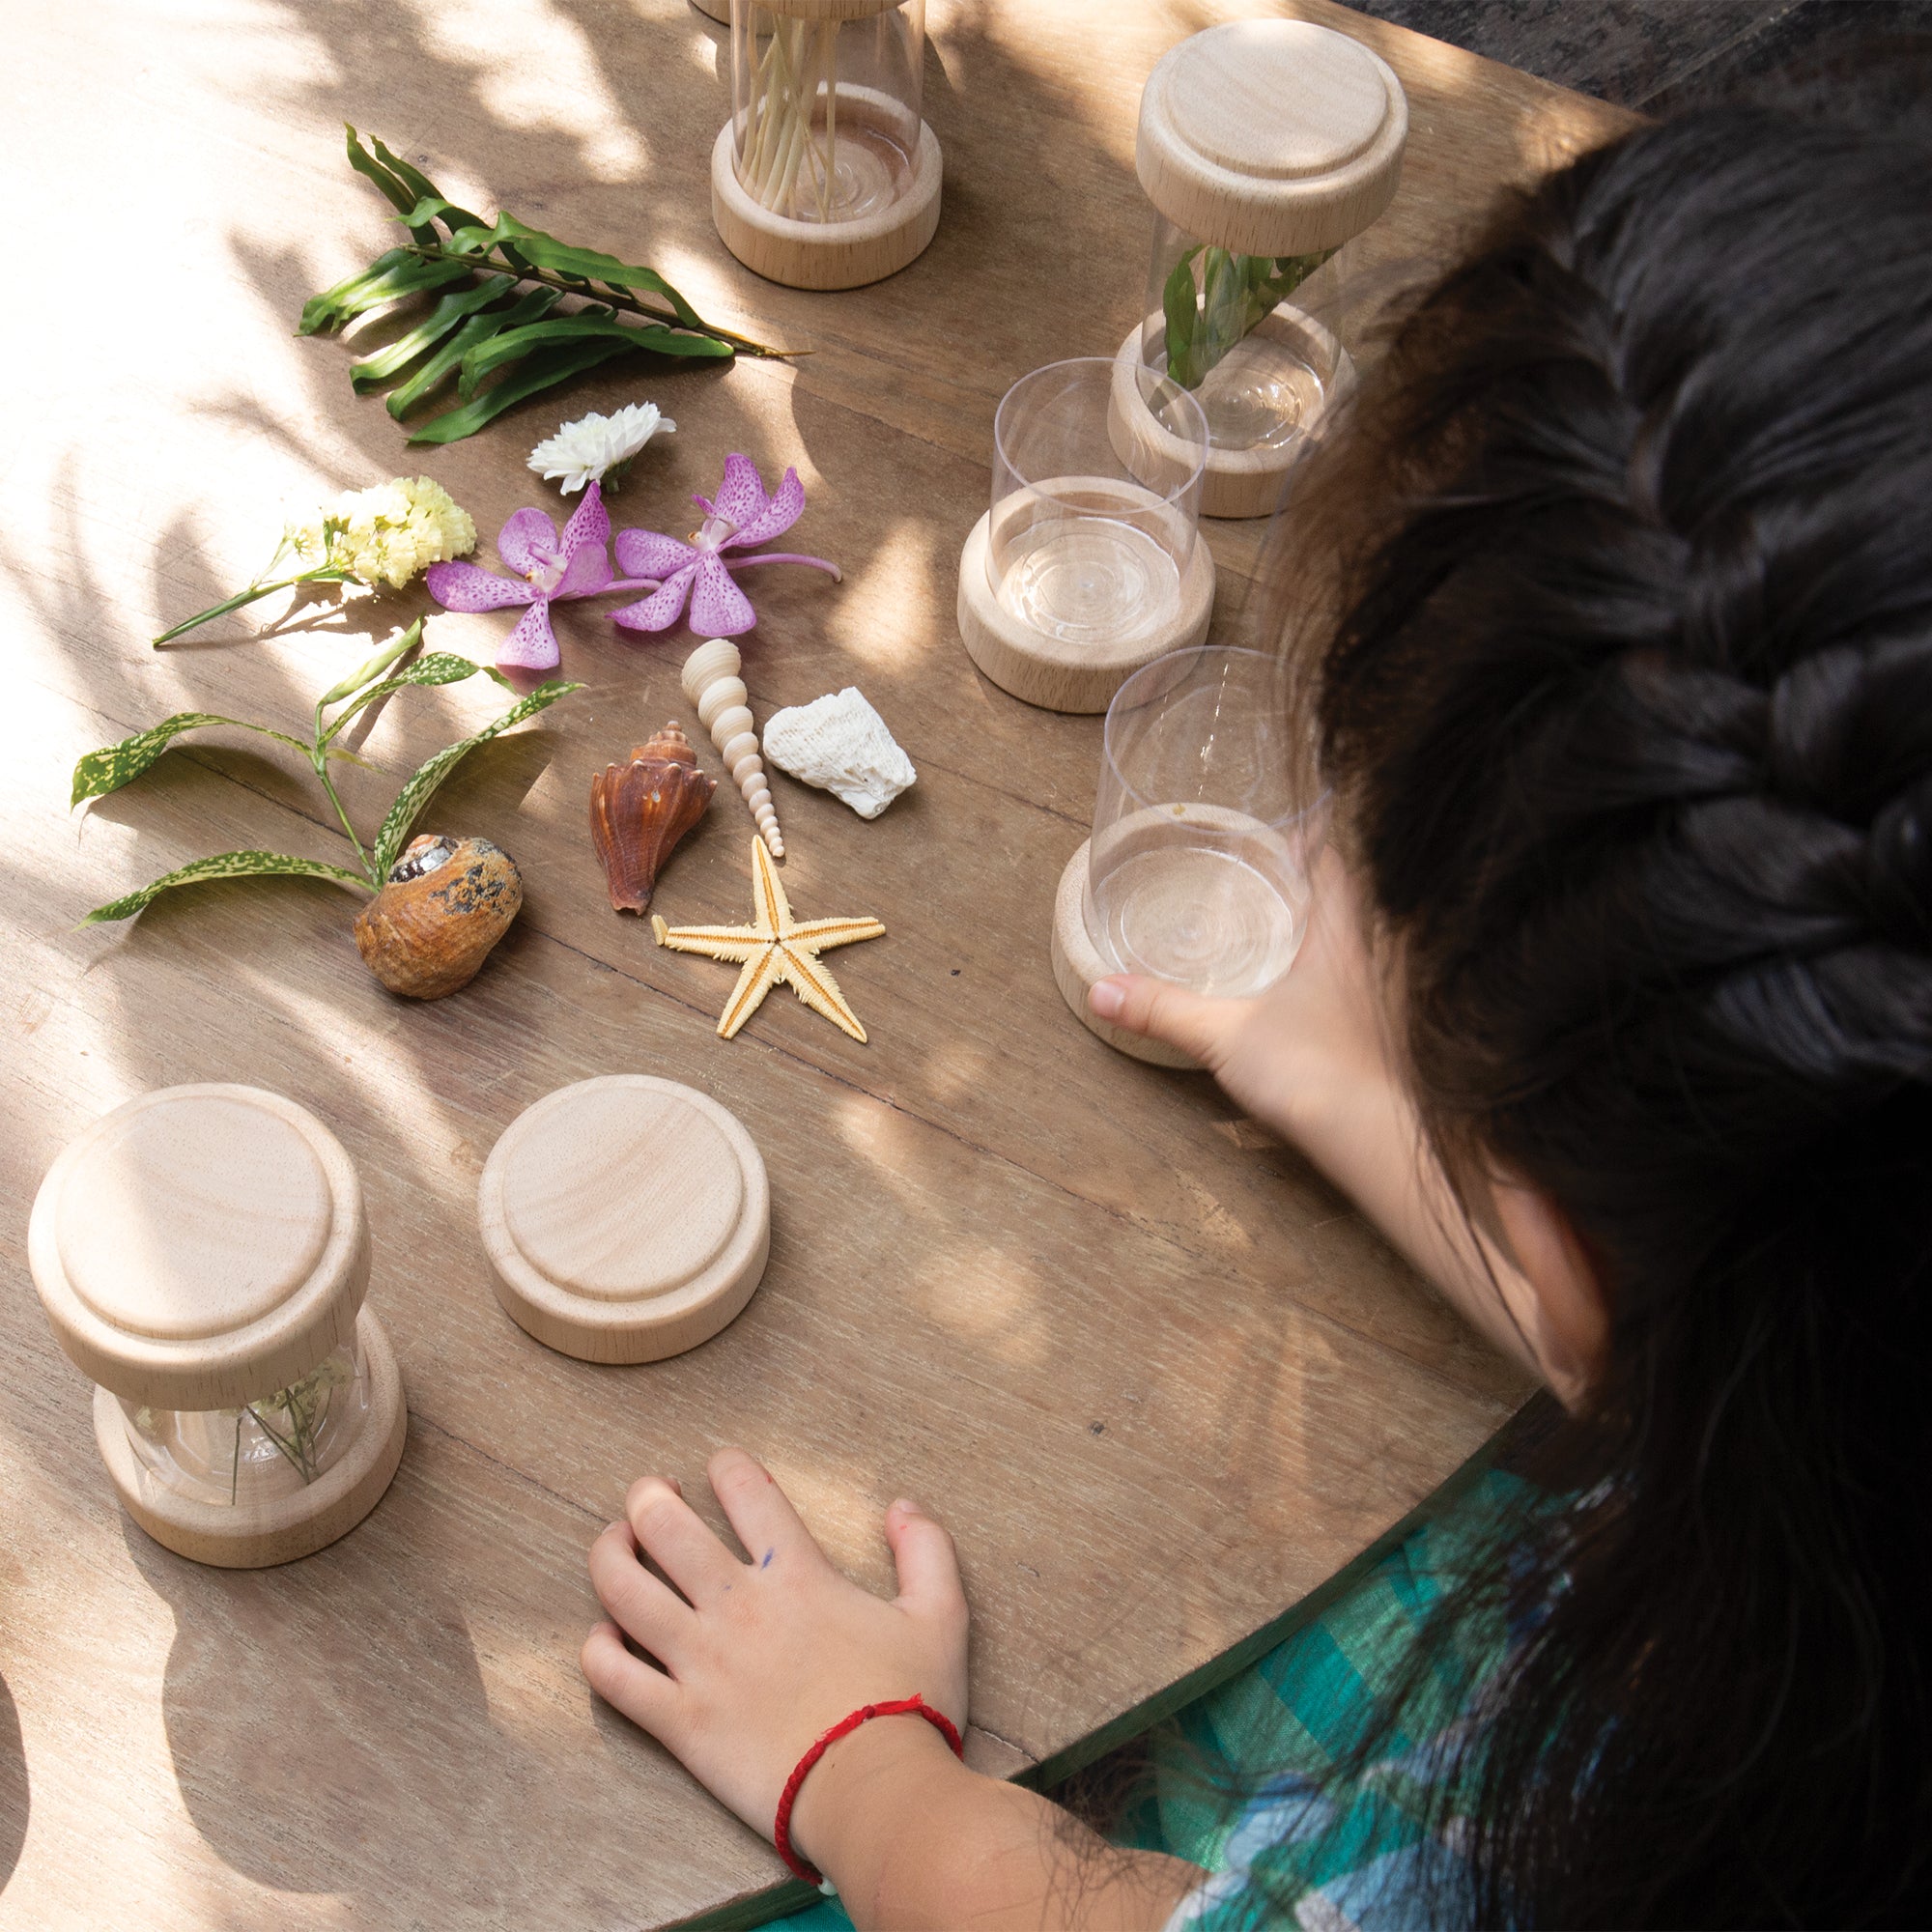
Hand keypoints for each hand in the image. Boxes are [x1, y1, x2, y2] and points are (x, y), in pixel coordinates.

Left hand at [581, 1448, 969, 1863]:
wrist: (875, 1794)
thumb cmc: (910, 1705)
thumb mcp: (942, 1616)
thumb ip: (927, 1551)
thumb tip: (903, 1505)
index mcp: (797, 1575)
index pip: (747, 1491)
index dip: (727, 1465)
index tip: (720, 1465)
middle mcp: (739, 1607)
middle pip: (665, 1526)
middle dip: (647, 1497)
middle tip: (649, 1494)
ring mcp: (702, 1663)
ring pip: (623, 1590)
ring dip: (609, 1555)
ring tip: (614, 1544)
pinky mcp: (680, 1721)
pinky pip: (614, 1678)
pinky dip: (597, 1650)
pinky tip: (604, 1636)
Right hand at [1089, 849, 1385, 1149]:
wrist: (1367, 1134)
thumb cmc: (1312, 1072)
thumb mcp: (1223, 1034)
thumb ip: (1163, 1010)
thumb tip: (1102, 989)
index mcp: (1335, 936)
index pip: (1331, 864)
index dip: (1309, 840)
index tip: (1279, 828)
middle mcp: (1359, 958)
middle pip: (1335, 899)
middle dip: (1298, 882)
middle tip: (1255, 872)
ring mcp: (1366, 996)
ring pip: (1337, 943)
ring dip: (1305, 928)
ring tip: (1261, 923)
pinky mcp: (1362, 1032)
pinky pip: (1337, 984)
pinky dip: (1310, 974)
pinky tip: (1281, 991)